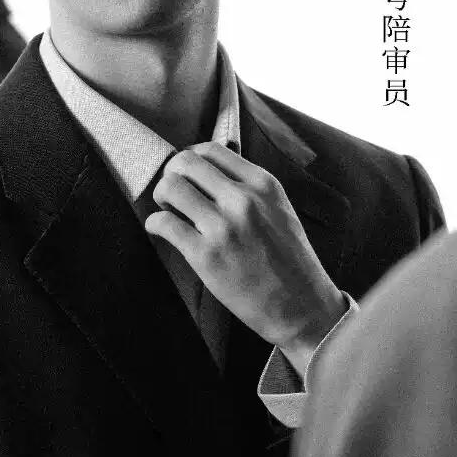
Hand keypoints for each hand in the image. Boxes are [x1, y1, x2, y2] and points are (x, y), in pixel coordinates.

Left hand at [144, 142, 346, 376]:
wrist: (302, 307)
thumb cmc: (290, 262)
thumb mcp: (280, 210)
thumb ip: (251, 188)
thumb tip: (213, 172)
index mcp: (263, 184)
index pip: (211, 150)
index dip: (191, 160)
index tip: (188, 175)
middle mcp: (242, 200)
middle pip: (185, 163)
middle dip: (172, 175)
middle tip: (173, 194)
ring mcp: (223, 227)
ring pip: (170, 188)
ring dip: (161, 197)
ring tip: (170, 212)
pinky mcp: (205, 255)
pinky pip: (163, 223)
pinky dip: (155, 224)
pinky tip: (162, 231)